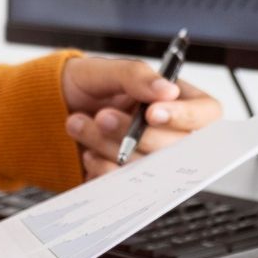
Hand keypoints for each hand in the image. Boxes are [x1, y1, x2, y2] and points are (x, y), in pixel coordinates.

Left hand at [61, 56, 221, 177]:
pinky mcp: (126, 182)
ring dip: (109, 147)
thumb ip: (136, 76)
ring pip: (147, 169)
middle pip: (175, 148)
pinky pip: (124, 187)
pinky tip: (87, 153)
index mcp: (176, 102)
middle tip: (103, 116)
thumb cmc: (85, 86)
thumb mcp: (105, 70)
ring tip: (80, 124)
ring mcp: (148, 161)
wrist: (50, 110)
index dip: (185, 117)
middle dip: (134, 134)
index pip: (206, 115)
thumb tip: (168, 91)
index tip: (152, 113)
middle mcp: (168, 134)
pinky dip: (102, 169)